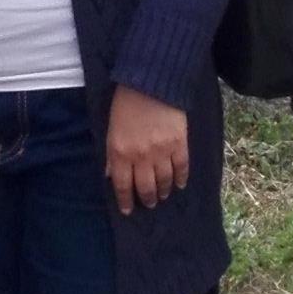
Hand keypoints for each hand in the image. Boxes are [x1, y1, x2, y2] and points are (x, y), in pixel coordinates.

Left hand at [103, 86, 188, 214]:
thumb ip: (111, 154)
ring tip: (163, 195)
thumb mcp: (110, 128)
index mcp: (120, 152)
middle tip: (148, 203)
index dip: (125, 201)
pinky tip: (179, 184)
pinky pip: (182, 168)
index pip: (122, 186)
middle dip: (147, 199)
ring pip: (164, 181)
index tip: (128, 211)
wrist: (151, 82)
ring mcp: (162, 152)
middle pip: (145, 187)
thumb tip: (111, 174)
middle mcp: (140, 157)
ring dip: (163, 192)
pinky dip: (181, 179)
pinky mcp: (179, 144)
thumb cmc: (126, 103)